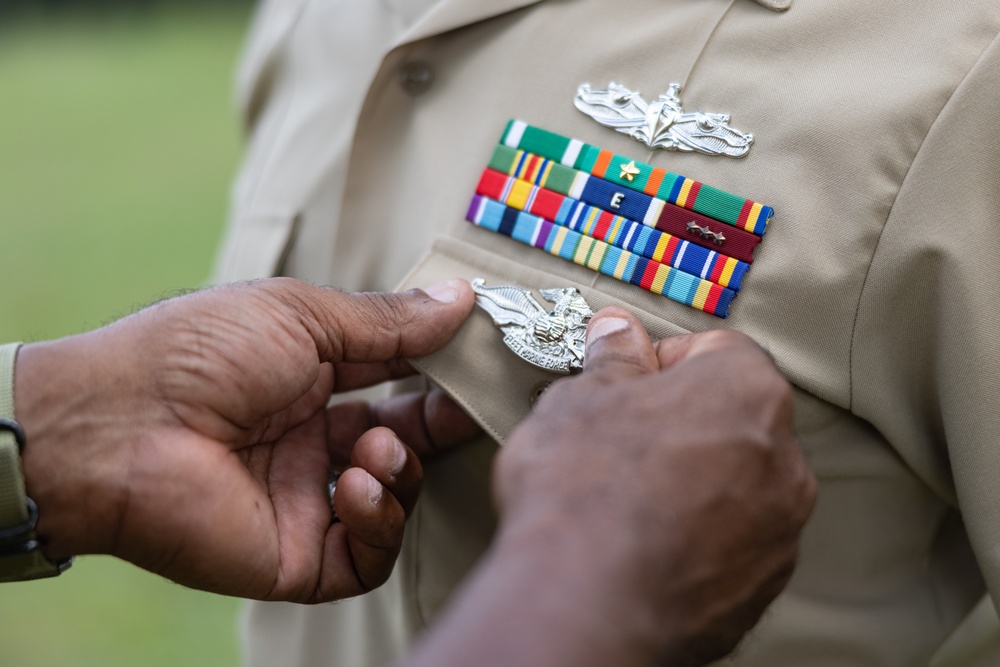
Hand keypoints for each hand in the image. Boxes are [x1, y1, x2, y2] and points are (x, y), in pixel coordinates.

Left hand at [14, 278, 479, 602]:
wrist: (122, 426)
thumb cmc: (201, 353)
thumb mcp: (302, 317)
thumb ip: (387, 322)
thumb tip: (460, 299)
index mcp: (307, 381)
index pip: (393, 381)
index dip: (437, 374)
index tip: (481, 361)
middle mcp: (309, 442)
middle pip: (402, 441)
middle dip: (438, 426)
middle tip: (465, 409)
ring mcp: (304, 500)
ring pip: (392, 499)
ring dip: (400, 470)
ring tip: (372, 450)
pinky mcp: (298, 556)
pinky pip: (367, 556)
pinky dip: (379, 523)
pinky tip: (355, 488)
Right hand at [405, 307, 814, 666]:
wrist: (585, 604)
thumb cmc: (584, 489)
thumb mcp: (580, 399)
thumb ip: (613, 359)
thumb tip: (618, 332)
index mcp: (745, 390)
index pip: (717, 351)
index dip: (663, 364)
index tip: (627, 385)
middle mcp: (783, 457)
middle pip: (734, 419)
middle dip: (684, 424)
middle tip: (623, 443)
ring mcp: (780, 528)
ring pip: (738, 483)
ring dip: (697, 482)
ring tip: (631, 503)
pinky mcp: (763, 586)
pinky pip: (735, 543)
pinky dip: (701, 538)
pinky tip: (648, 545)